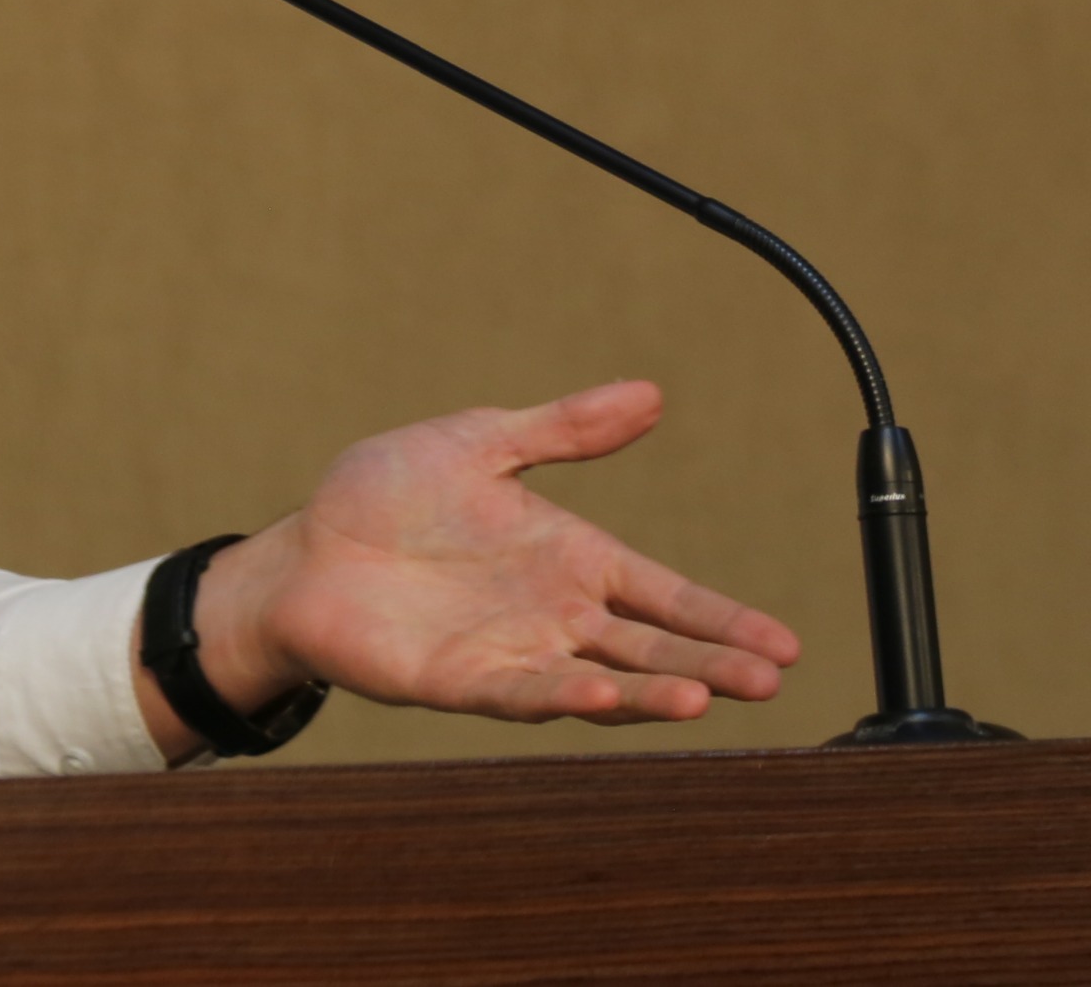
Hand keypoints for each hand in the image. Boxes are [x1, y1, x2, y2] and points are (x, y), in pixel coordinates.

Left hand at [140, 379, 799, 753]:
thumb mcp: (481, 442)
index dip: (720, 617)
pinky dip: (559, 698)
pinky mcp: (456, 679)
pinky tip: (599, 698)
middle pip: (647, 646)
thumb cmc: (387, 495)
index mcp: (568, 559)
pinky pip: (516, 692)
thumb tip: (649, 393)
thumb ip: (563, 428)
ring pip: (597, 680)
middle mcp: (552, 615)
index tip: (785, 644)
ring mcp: (509, 652)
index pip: (663, 593)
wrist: (304, 547)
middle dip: (710, 663)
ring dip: (649, 692)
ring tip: (704, 698)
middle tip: (769, 680)